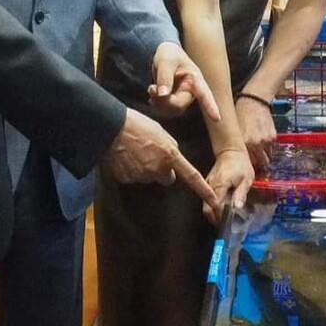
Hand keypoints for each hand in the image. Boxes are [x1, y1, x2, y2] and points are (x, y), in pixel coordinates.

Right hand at [102, 108, 218, 213]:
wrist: (111, 127)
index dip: (204, 190)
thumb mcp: (160, 131)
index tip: (214, 201)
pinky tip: (125, 157)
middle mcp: (158, 169)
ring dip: (146, 168)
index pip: (191, 176)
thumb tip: (172, 156)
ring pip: (149, 177)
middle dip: (163, 170)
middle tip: (152, 155)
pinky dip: (131, 170)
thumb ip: (170, 147)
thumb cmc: (137, 124)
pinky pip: (133, 177)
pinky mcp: (127, 179)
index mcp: (170, 156)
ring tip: (135, 151)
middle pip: (166, 177)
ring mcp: (142, 176)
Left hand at [147, 41, 220, 121]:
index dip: (211, 106)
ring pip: (172, 110)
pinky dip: (157, 104)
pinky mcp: (175, 101)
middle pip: (180, 105)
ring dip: (159, 103)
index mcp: (195, 79)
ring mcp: (183, 97)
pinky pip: (166, 109)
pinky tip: (152, 95)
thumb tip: (163, 95)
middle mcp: (191, 90)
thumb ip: (164, 77)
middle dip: (164, 101)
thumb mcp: (166, 61)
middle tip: (151, 88)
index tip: (217, 118)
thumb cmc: (169, 54)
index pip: (204, 94)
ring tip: (151, 88)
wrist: (164, 55)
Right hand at [203, 147, 254, 224]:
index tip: (228, 224)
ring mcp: (207, 184)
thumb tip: (237, 208)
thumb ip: (241, 193)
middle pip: (207, 208)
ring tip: (225, 220)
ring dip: (213, 214)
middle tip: (225, 226)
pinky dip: (213, 207)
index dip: (220, 217)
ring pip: (206, 204)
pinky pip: (207, 199)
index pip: (216, 205)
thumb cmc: (240, 164)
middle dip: (215, 219)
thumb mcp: (246, 178)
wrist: (231, 151)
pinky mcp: (208, 184)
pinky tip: (222, 209)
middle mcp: (210, 185)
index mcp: (220, 184)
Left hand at [236, 95, 276, 169]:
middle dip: (258, 162)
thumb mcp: (236, 130)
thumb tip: (240, 157)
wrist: (254, 101)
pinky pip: (271, 147)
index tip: (247, 165)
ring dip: (264, 155)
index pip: (248, 163)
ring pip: (267, 156)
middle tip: (254, 159)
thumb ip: (240, 144)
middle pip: (260, 163)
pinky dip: (268, 146)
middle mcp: (256, 144)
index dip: (248, 165)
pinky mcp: (273, 136)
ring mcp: (266, 141)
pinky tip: (262, 138)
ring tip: (258, 148)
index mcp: (244, 143)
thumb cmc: (242, 114)